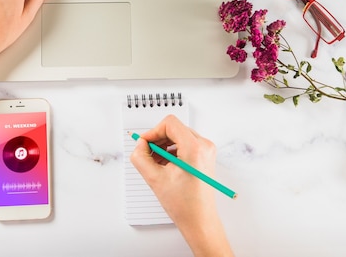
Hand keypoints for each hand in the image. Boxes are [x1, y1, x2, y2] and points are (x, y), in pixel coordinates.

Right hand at [130, 115, 233, 255]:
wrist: (200, 220)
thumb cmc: (185, 205)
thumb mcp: (155, 179)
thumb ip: (141, 157)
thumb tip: (139, 145)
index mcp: (195, 148)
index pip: (170, 124)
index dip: (153, 132)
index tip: (144, 143)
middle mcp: (204, 146)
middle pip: (174, 129)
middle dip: (158, 140)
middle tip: (147, 154)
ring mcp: (206, 151)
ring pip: (178, 136)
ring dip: (164, 147)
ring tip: (156, 164)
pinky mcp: (204, 157)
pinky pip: (184, 145)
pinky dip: (172, 152)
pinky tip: (165, 166)